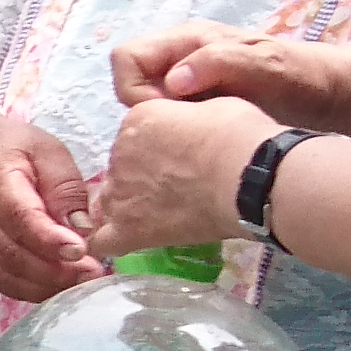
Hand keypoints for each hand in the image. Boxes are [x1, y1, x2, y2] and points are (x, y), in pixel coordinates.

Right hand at [0, 114, 100, 302]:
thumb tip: (82, 227)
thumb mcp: (47, 151)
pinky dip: (33, 291)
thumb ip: (65, 186)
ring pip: (9, 274)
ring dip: (47, 284)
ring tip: (83, 282)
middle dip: (55, 270)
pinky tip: (61, 288)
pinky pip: (4, 282)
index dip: (49, 238)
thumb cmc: (16, 151)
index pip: (20, 216)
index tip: (80, 250)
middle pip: (13, 253)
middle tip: (93, 271)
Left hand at [87, 92, 274, 257]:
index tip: (178, 158)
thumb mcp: (209, 107)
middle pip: (121, 169)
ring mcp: (121, 194)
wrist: (248, 176)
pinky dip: (110, 242)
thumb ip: (185, 120)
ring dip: (128, 207)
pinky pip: (102, 241)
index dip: (155, 150)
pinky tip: (128, 242)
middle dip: (141, 177)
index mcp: (137, 120)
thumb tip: (190, 131)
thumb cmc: (240, 136)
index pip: (134, 136)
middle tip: (175, 188)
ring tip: (161, 215)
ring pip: (110, 202)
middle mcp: (119, 154)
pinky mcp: (129, 230)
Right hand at [116, 21, 350, 124]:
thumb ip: (220, 64)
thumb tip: (173, 82)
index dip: (137, 91)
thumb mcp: (265, 65)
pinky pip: (170, 123)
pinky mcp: (200, 108)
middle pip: (131, 86)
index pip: (127, 59)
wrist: (331, 96)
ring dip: (165, 129)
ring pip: (149, 109)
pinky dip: (179, 138)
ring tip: (200, 141)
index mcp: (188, 40)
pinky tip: (206, 148)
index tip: (169, 116)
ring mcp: (190, 84)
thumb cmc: (301, 76)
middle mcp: (181, 59)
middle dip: (148, 115)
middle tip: (185, 134)